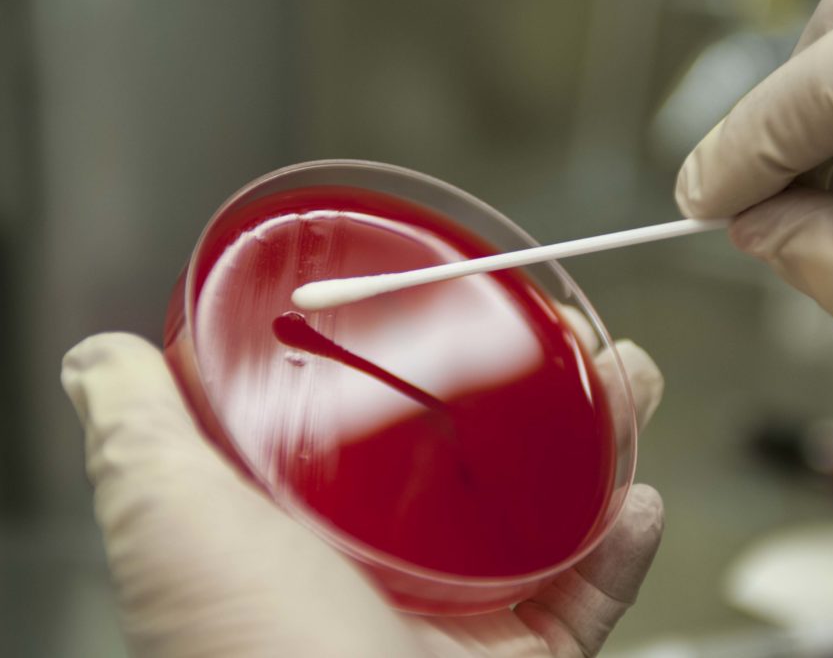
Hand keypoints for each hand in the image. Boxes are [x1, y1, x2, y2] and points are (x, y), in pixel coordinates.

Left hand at [61, 331, 663, 656]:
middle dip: (543, 387)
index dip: (428, 353)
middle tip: (572, 337)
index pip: (385, 420)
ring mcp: (465, 612)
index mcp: (319, 527)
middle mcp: (395, 567)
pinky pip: (591, 594)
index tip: (462, 302)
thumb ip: (139, 430)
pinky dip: (624, 546)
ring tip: (627, 382)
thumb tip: (99, 358)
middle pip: (487, 456)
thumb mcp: (169, 517)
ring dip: (604, 441)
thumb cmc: (251, 653)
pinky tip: (640, 500)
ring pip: (554, 509)